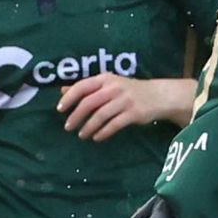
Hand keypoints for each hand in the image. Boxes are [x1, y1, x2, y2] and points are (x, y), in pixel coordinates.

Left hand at [58, 76, 193, 140]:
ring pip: (100, 115)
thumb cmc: (128, 90)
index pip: (82, 86)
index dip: (69, 98)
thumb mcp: (108, 84)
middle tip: (68, 127)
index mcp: (105, 79)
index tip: (60, 110)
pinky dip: (103, 132)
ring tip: (82, 135)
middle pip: (89, 103)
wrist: (158, 96)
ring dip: (88, 127)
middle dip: (76, 116)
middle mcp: (114, 88)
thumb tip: (63, 90)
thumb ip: (87, 88)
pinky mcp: (133, 113)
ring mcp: (124, 100)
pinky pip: (114, 125)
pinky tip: (97, 137)